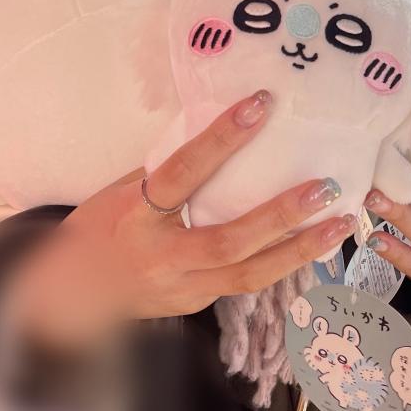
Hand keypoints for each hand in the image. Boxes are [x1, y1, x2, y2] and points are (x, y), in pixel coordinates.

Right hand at [9, 89, 355, 347]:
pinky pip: (247, 284)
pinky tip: (316, 244)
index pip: (183, 173)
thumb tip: (219, 131)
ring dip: (301, 249)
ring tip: (341, 224)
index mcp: (136, 215)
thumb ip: (167, 172)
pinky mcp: (197, 305)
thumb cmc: (100, 228)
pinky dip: (284, 263)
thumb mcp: (120, 192)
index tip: (260, 106)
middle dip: (281, 215)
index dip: (221, 140)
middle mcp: (162, 256)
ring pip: (250, 275)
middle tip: (326, 187)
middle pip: (229, 240)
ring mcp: (183, 287)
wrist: (69, 295)